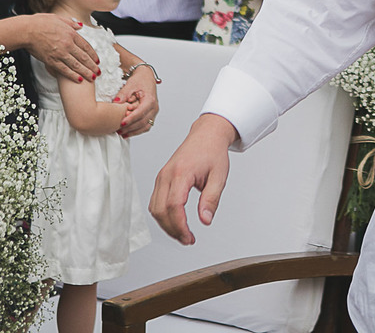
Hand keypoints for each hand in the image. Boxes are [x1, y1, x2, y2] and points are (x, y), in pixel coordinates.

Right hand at [28, 15, 99, 81]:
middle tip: (98, 72)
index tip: (97, 60)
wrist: (26, 30)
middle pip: (84, 57)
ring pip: (76, 65)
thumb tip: (80, 26)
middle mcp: (68, 44)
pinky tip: (79, 80)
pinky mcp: (51, 60)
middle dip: (92, 66)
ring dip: (86, 72)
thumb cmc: (39, 22)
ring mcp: (60, 53)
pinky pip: (64, 70)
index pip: (86, 46)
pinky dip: (72, 75)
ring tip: (92, 78)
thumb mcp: (58, 18)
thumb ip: (70, 23)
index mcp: (71, 34)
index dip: (93, 54)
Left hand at [113, 70, 157, 137]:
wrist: (146, 77)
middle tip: (118, 130)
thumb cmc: (140, 80)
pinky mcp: (150, 115)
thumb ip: (123, 94)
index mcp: (150, 100)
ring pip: (145, 126)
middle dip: (130, 127)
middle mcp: (154, 107)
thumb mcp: (131, 84)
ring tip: (122, 133)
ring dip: (133, 131)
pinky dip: (137, 131)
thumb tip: (116, 102)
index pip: (141, 112)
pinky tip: (127, 133)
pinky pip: (146, 126)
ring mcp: (153, 112)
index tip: (121, 123)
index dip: (131, 119)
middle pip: (143, 121)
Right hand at [150, 114, 238, 244]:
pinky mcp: (161, 179)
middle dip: (173, 229)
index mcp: (181, 173)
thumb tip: (205, 220)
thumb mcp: (219, 176)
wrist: (206, 135)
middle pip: (160, 210)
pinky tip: (175, 222)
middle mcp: (166, 175)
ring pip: (155, 208)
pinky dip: (163, 215)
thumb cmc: (213, 152)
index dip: (180, 226)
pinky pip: (155, 202)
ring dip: (166, 225)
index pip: (174, 205)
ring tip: (183, 234)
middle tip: (188, 239)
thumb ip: (211, 199)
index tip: (190, 237)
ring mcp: (161, 176)